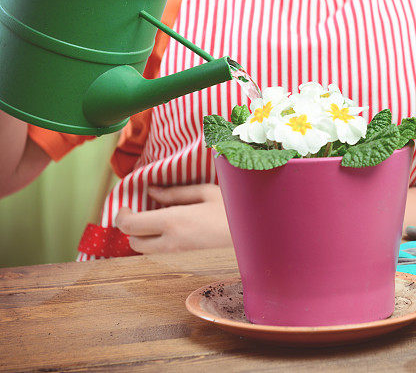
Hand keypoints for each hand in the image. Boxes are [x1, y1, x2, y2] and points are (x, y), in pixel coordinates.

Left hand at [115, 184, 232, 253]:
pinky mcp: (188, 260)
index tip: (126, 205)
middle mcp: (171, 243)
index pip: (129, 225)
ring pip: (146, 252)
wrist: (257, 236)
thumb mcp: (206, 193)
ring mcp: (180, 255)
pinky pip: (161, 254)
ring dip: (144, 237)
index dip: (121, 215)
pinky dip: (157, 243)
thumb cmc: (234, 210)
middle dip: (131, 228)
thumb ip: (175, 193)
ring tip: (156, 220)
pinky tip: (171, 229)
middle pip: (133, 243)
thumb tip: (152, 192)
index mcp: (173, 222)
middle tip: (140, 212)